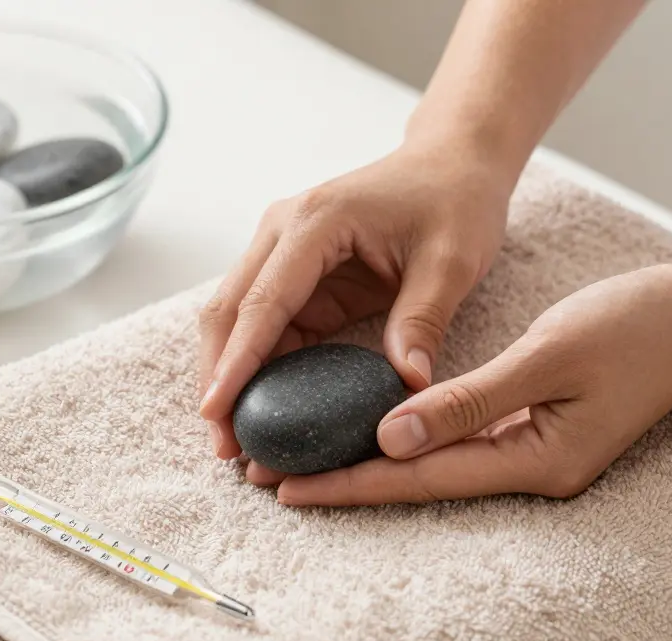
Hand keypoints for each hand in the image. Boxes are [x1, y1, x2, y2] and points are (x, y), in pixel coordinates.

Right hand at [197, 143, 513, 480]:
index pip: (263, 301)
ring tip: (233, 442)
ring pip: (236, 322)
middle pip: (228, 311)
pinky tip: (260, 413)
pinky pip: (266, 328)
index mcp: (315, 222)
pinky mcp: (296, 276)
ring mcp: (282, 252)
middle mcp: (282, 232)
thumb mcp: (452, 260)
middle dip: (218, 378)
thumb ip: (424, 319)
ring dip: (230, 378)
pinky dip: (257, 370)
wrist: (454, 164)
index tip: (217, 411)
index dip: (237, 361)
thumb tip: (408, 385)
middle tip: (224, 445)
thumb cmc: (454, 202)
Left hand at [272, 264, 671, 505]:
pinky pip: (459, 443)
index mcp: (536, 459)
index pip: (421, 476)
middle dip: (347, 478)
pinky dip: (410, 439)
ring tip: (303, 458)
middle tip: (271, 477)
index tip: (287, 485)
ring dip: (371, 461)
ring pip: (436, 464)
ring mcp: (537, 453)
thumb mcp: (549, 354)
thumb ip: (469, 401)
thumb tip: (392, 436)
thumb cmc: (637, 326)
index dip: (352, 480)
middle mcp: (532, 469)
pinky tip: (372, 431)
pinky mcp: (538, 431)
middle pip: (420, 480)